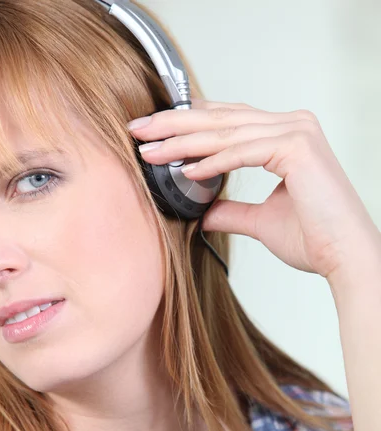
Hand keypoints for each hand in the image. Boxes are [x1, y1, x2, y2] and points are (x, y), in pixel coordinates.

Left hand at [128, 98, 380, 283]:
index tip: (153, 133)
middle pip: (221, 120)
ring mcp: (297, 132)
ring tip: (150, 149)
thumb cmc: (315, 238)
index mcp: (286, 135)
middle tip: (138, 129)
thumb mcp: (261, 221)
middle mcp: (292, 125)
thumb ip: (231, 211)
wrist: (344, 257)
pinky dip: (212, 161)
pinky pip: (242, 152)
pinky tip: (184, 169)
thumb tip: (203, 213)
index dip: (187, 125)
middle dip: (174, 124)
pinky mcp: (297, 148)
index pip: (227, 123)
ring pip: (227, 133)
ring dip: (184, 141)